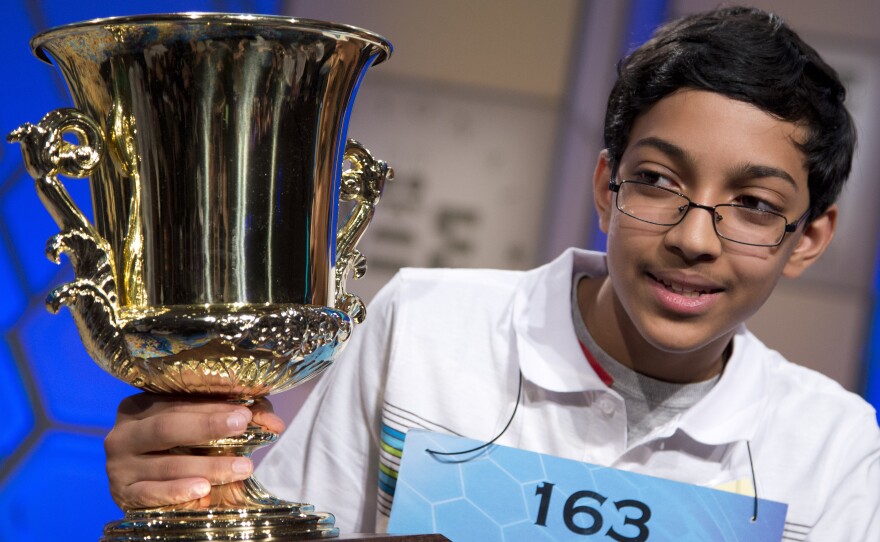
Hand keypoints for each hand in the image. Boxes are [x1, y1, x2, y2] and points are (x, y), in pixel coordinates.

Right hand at [104, 393, 285, 509]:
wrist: (149, 490)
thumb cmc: (182, 450)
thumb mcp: (204, 430)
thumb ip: (235, 420)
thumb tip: (275, 423)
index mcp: (142, 406)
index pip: (180, 402)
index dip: (215, 406)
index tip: (247, 412)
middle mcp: (126, 432)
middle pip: (168, 426)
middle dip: (208, 425)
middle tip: (241, 426)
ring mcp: (120, 465)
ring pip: (167, 463)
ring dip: (208, 465)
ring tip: (241, 467)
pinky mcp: (123, 493)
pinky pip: (150, 493)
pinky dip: (177, 491)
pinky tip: (202, 490)